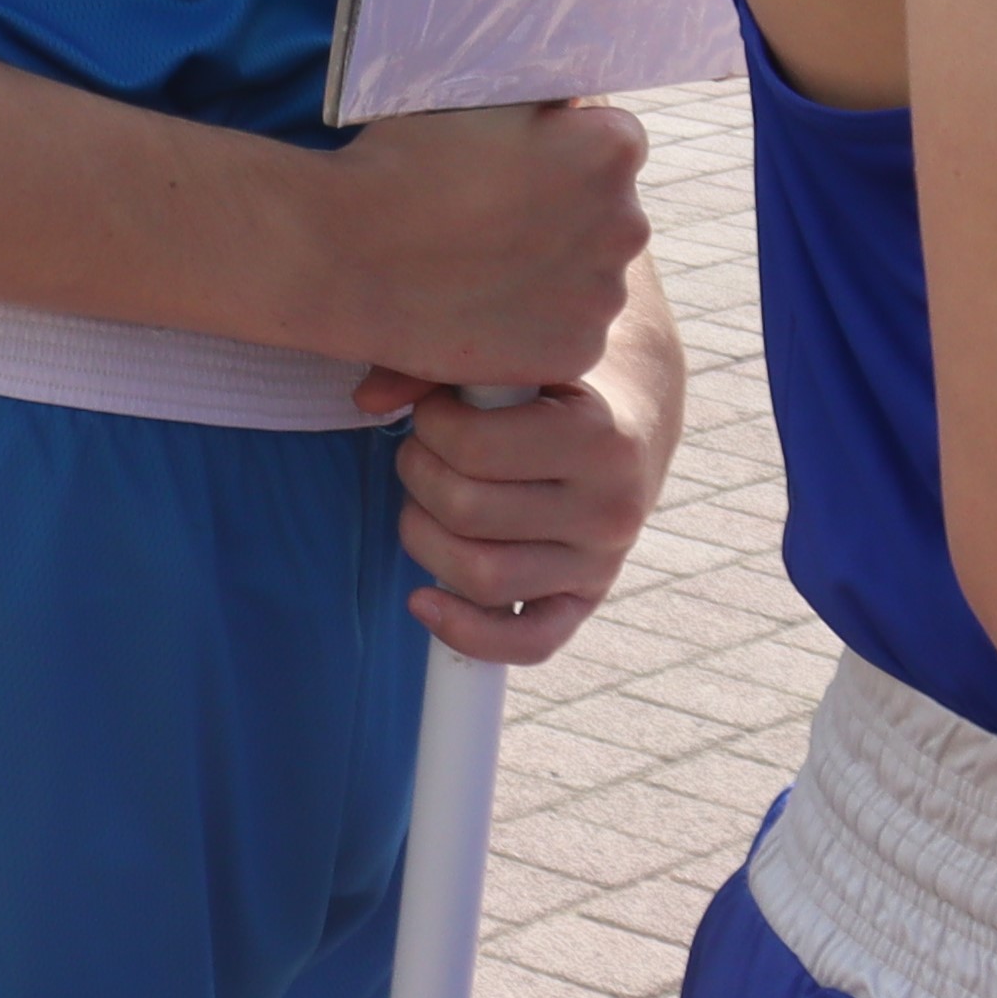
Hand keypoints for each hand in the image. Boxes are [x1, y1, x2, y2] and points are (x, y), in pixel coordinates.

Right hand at [312, 100, 648, 392]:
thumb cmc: (399, 163)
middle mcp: (627, 223)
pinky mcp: (576, 351)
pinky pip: (565, 331)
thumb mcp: (473, 98)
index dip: (560, 150)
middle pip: (607, 212)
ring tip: (473, 264)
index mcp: (610, 149)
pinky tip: (477, 305)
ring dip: (547, 269)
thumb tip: (565, 108)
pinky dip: (531, 323)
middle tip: (486, 215)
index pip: (610, 141)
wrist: (342, 255)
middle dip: (562, 212)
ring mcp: (604, 295)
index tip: (512, 163)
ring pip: (587, 275)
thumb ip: (536, 101)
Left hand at [362, 362, 669, 662]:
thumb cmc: (550, 379)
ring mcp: (600, 564)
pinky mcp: (584, 600)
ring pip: (479, 575)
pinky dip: (466, 632)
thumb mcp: (513, 355)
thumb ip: (434, 366)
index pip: (474, 447)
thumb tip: (367, 403)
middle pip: (466, 511)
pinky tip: (422, 599)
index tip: (438, 409)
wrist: (629, 416)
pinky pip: (527, 643)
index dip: (431, 424)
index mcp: (601, 440)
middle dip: (420, 472)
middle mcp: (610, 511)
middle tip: (427, 447)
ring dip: (424, 533)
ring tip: (430, 495)